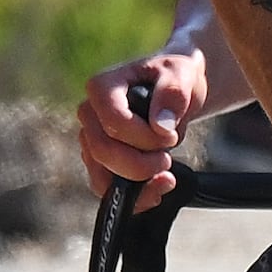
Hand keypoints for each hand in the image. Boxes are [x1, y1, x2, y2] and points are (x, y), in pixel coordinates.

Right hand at [84, 47, 205, 201]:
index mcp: (102, 87)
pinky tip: (158, 187)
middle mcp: (89, 114)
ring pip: (101, 177)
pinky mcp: (100, 161)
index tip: (170, 136)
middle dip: (141, 164)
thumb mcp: (182, 74)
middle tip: (167, 158)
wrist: (175, 89)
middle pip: (103, 151)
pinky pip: (107, 189)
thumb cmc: (175, 77)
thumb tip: (161, 126)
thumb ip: (173, 94)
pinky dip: (135, 197)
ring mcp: (91, 139)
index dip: (145, 138)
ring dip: (138, 185)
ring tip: (167, 177)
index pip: (114, 123)